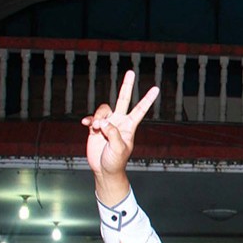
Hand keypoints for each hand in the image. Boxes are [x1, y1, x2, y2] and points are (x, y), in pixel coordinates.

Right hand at [81, 70, 158, 201]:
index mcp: (129, 127)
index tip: (156, 88)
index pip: (140, 109)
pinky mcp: (96, 129)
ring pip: (103, 110)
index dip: (147, 99)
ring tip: (97, 129)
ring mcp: (107, 124)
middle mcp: (119, 122)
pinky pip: (92, 119)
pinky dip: (89, 120)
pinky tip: (87, 125)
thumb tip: (105, 122)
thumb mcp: (119, 149)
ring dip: (98, 117)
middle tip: (131, 72)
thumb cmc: (116, 162)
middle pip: (123, 99)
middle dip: (126, 86)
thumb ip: (114, 134)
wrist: (104, 170)